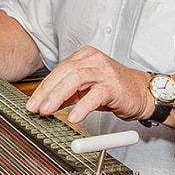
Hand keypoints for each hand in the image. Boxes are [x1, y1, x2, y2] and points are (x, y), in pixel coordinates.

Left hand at [25, 46, 152, 123]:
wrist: (142, 93)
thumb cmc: (115, 90)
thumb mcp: (86, 90)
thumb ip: (67, 94)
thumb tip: (45, 103)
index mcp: (85, 57)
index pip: (58, 70)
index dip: (43, 87)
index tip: (32, 102)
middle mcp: (94, 60)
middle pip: (64, 72)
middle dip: (46, 91)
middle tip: (35, 107)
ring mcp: (104, 71)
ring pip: (75, 79)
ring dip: (58, 96)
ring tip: (48, 111)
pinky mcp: (113, 86)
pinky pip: (94, 95)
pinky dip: (82, 107)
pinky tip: (73, 117)